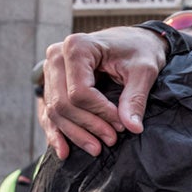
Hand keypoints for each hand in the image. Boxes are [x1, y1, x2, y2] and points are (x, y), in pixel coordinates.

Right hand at [43, 27, 168, 158]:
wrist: (134, 40)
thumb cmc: (139, 50)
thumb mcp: (144, 71)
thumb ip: (135, 98)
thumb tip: (132, 128)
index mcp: (77, 47)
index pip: (79, 92)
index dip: (100, 113)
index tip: (122, 125)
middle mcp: (56, 56)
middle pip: (62, 103)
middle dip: (87, 126)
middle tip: (111, 140)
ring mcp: (50, 70)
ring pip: (54, 111)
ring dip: (74, 133)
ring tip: (97, 148)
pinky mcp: (51, 82)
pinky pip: (48, 110)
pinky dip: (56, 131)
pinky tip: (64, 150)